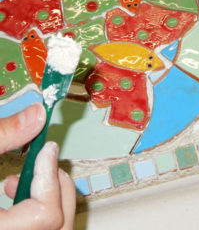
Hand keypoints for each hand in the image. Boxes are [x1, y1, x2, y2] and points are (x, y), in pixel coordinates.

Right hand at [0, 104, 75, 229]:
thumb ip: (2, 135)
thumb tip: (37, 115)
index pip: (46, 214)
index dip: (49, 175)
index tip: (47, 148)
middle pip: (58, 224)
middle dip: (57, 187)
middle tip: (45, 161)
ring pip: (53, 229)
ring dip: (48, 199)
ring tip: (22, 179)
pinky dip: (37, 213)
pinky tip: (14, 196)